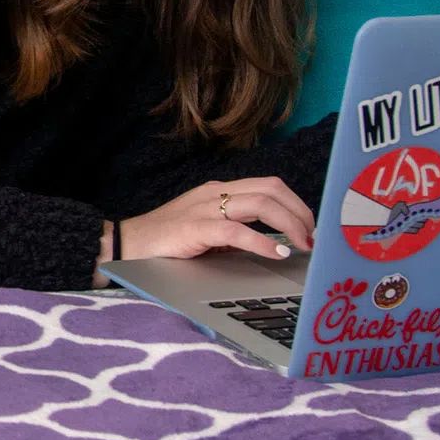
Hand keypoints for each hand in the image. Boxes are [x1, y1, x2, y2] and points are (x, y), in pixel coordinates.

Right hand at [117, 176, 315, 261]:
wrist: (125, 245)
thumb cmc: (166, 242)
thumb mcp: (207, 232)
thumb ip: (236, 232)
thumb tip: (274, 246)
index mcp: (220, 191)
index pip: (269, 186)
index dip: (297, 204)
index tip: (311, 227)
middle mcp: (215, 193)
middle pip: (272, 189)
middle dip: (301, 212)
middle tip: (314, 237)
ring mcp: (205, 208)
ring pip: (261, 203)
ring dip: (291, 224)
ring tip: (303, 245)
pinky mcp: (195, 228)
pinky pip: (237, 231)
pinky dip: (263, 242)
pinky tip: (276, 253)